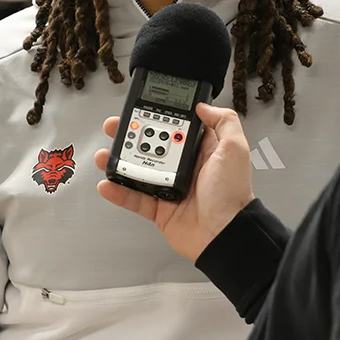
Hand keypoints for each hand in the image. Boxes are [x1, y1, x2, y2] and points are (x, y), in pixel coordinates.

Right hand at [94, 104, 254, 261]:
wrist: (226, 233)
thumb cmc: (232, 192)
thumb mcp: (235, 148)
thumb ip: (223, 122)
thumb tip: (204, 105)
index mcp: (200, 151)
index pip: (175, 128)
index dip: (157, 117)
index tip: (140, 108)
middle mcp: (183, 167)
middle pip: (151, 146)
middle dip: (130, 136)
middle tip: (114, 127)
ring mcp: (168, 188)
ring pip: (138, 171)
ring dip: (119, 162)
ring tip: (104, 155)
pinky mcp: (159, 210)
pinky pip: (134, 199)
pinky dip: (119, 192)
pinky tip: (106, 184)